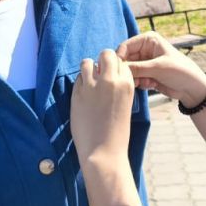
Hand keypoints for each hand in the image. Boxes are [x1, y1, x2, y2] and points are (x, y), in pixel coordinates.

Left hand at [71, 49, 136, 163]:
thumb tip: (107, 73)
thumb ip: (118, 86)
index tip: (111, 78)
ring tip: (89, 83)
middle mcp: (111, 80)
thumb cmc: (116, 131)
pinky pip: (78, 77)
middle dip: (102, 62)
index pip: (121, 61)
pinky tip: (83, 95)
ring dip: (88, 69)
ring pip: (88, 62)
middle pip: (106, 54)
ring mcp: (93, 86)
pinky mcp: (78, 93)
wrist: (104, 151)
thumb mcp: (125, 103)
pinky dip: (80, 83)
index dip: (114, 68)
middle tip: (99, 76)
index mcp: (127, 84)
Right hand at [117, 32, 205, 107]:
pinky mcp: (146, 73)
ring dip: (135, 78)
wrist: (192, 88)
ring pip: (129, 70)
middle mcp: (145, 49)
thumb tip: (117, 68)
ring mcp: (145, 62)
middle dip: (129, 71)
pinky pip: (135, 78)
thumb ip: (136, 68)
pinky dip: (140, 83)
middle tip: (136, 80)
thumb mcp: (157, 67)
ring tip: (147, 82)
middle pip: (125, 59)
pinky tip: (151, 85)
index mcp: (148, 40)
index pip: (125, 46)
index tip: (120, 70)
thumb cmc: (180, 71)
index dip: (120, 58)